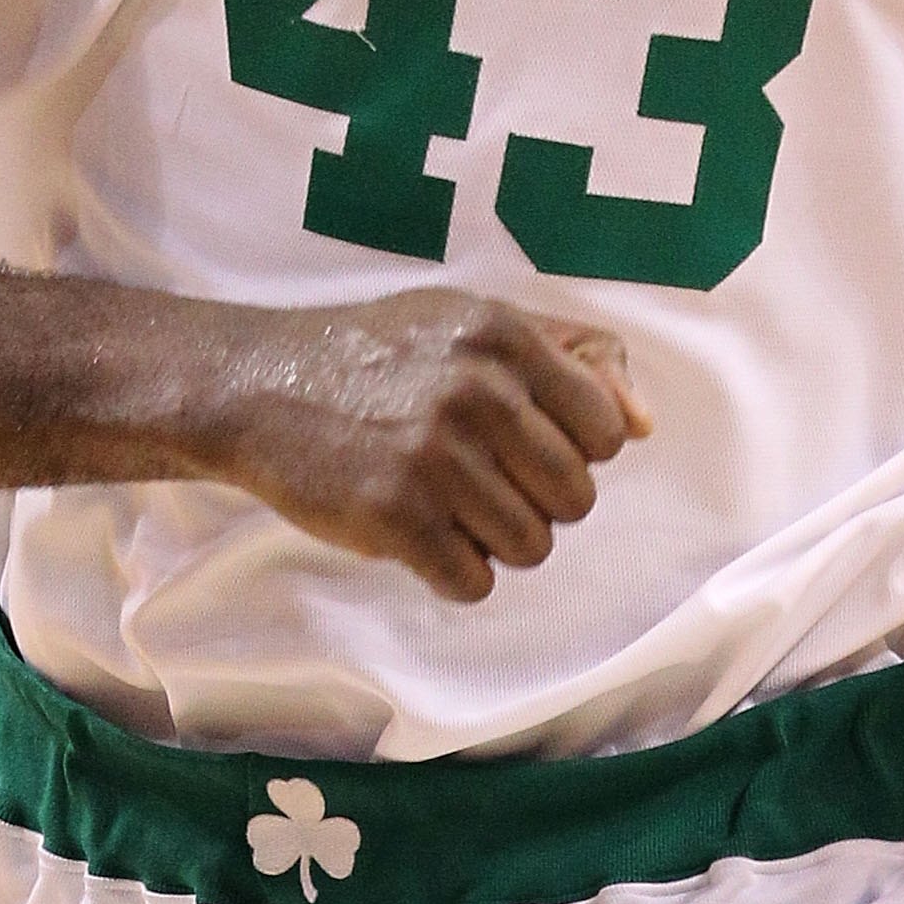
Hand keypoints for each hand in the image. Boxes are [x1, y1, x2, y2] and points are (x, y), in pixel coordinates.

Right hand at [227, 289, 648, 604]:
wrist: (258, 386)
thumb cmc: (378, 355)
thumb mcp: (472, 322)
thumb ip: (572, 357)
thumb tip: (644, 425)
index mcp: (504, 337)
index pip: (606, 432)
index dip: (570, 450)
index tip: (520, 444)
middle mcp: (477, 392)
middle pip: (575, 498)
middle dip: (536, 502)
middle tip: (479, 481)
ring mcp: (434, 456)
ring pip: (532, 546)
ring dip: (495, 541)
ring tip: (448, 507)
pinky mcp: (394, 515)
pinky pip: (474, 581)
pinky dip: (453, 572)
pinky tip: (420, 535)